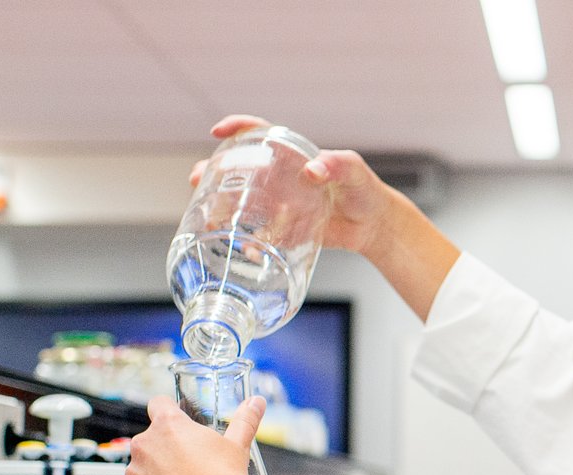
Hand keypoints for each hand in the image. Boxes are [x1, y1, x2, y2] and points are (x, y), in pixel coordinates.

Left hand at [123, 395, 264, 474]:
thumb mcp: (237, 445)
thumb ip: (244, 420)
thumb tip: (256, 403)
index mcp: (169, 425)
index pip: (158, 404)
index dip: (167, 412)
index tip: (176, 424)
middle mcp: (145, 446)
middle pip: (150, 444)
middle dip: (165, 455)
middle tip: (189, 469)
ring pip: (142, 474)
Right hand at [194, 115, 460, 319]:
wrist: (373, 226)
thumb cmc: (364, 190)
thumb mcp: (356, 172)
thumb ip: (339, 165)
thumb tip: (313, 170)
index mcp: (291, 156)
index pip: (258, 133)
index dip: (237, 128)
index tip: (217, 132)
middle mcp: (278, 178)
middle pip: (236, 168)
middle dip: (212, 171)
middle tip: (199, 181)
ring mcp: (278, 204)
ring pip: (240, 202)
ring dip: (218, 207)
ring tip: (207, 217)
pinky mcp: (283, 230)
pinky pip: (259, 234)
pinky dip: (247, 241)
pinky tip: (243, 248)